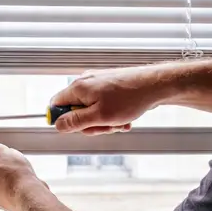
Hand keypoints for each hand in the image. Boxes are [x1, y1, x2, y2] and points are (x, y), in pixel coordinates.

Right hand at [50, 65, 168, 133]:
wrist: (156, 85)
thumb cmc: (130, 98)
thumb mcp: (99, 117)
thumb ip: (75, 122)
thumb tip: (57, 125)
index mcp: (78, 88)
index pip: (55, 105)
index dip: (63, 120)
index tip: (75, 128)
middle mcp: (85, 82)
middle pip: (74, 111)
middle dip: (89, 124)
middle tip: (104, 126)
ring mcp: (98, 83)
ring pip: (90, 110)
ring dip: (103, 121)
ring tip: (118, 122)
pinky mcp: (108, 86)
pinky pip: (102, 105)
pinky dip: (111, 115)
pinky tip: (123, 118)